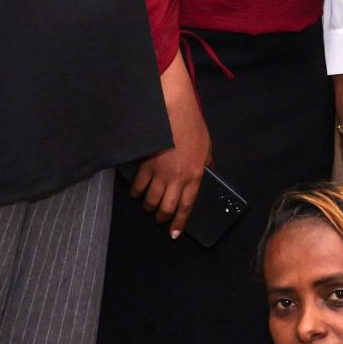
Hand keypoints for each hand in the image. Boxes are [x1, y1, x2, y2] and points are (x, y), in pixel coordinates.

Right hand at [131, 56, 210, 235]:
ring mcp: (159, 173)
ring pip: (150, 200)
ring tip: (148, 206)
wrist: (173, 110)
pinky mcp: (144, 164)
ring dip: (148, 206)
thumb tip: (203, 174)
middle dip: (161, 217)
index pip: (186, 206)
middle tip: (159, 218)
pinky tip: (137, 193)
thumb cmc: (192, 126)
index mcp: (194, 175)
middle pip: (166, 208)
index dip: (179, 222)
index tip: (173, 233)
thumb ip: (203, 164)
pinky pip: (138, 186)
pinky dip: (136, 192)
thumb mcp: (205, 147)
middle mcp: (176, 178)